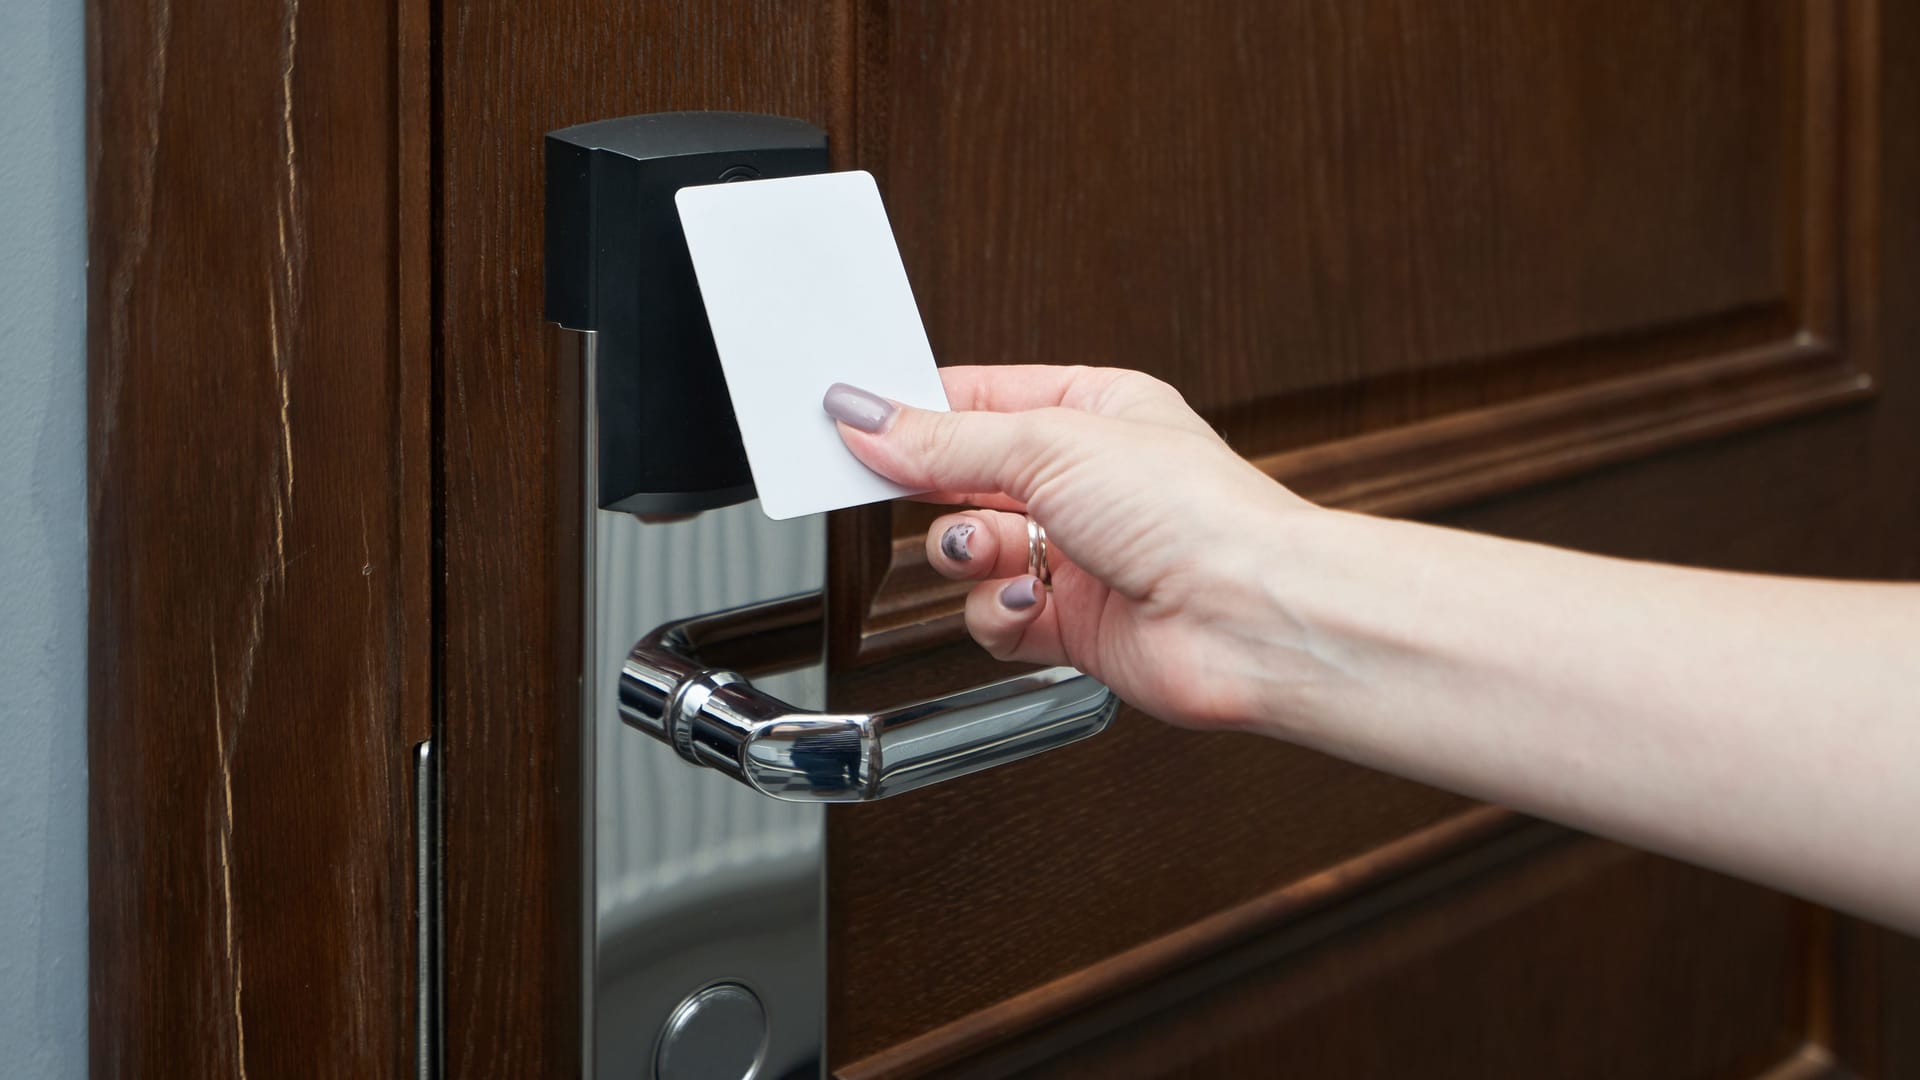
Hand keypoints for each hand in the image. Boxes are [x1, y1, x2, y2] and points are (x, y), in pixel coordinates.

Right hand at [824, 365, 1317, 728]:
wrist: (1251, 617)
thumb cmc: (1196, 513)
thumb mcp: (1050, 444)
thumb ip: (945, 438)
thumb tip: (868, 417)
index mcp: (1093, 411)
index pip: (976, 399)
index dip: (913, 411)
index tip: (854, 419)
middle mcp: (1086, 482)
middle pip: (966, 477)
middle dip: (938, 488)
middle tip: (900, 486)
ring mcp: (1079, 555)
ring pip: (973, 551)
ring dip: (969, 554)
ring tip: (992, 551)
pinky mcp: (1075, 625)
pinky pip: (996, 615)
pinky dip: (999, 612)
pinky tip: (1028, 601)